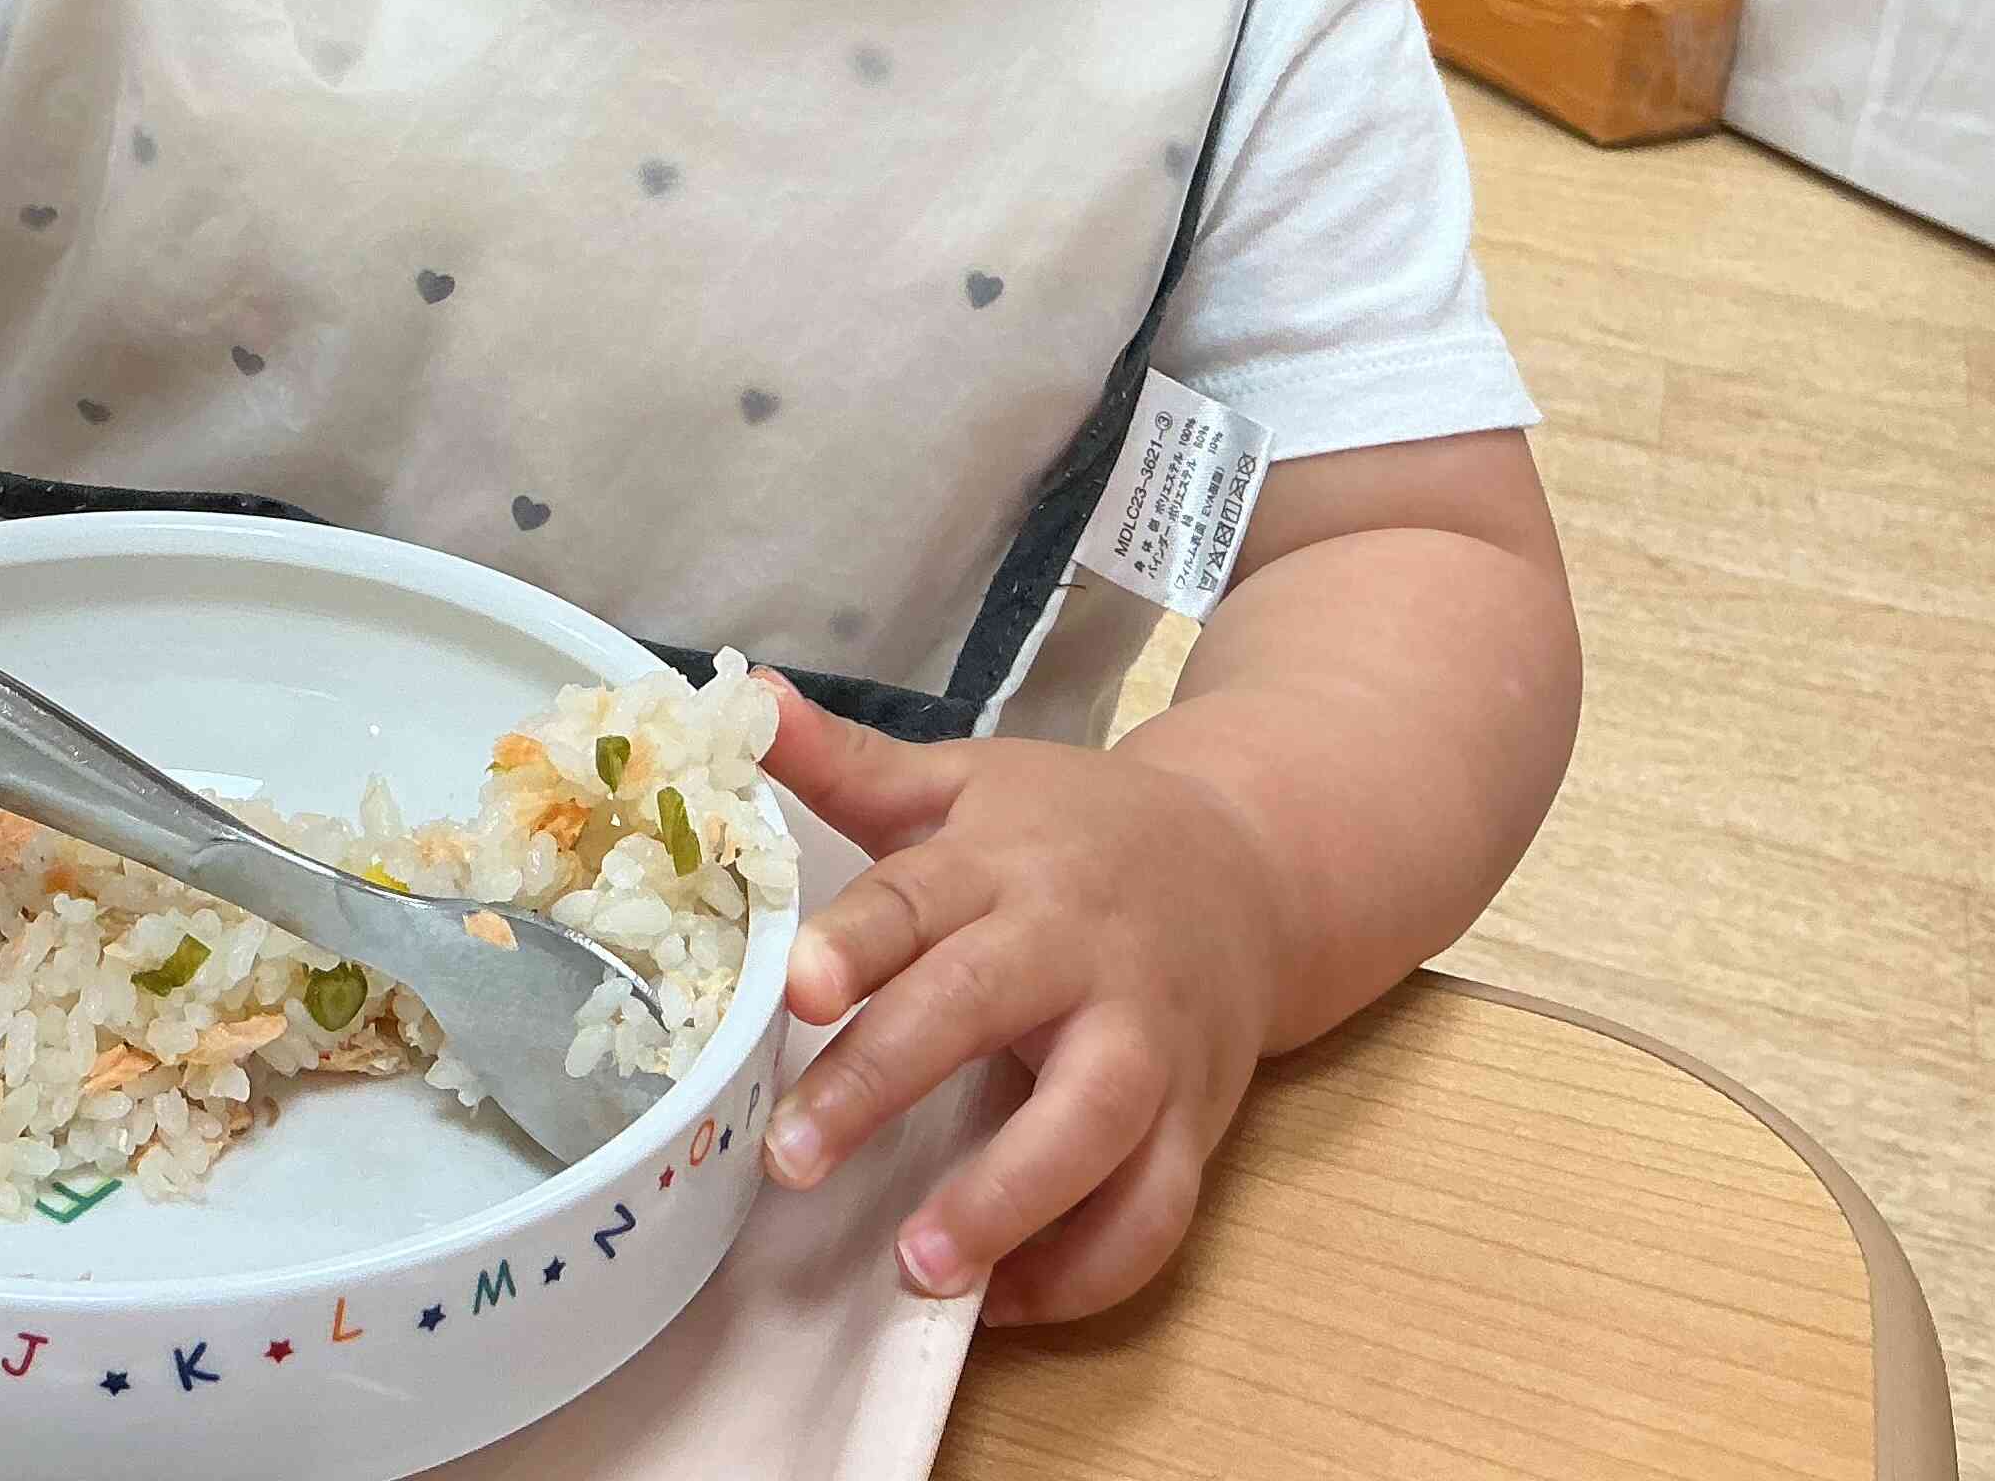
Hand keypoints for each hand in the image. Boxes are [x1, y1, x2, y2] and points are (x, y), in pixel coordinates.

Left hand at [758, 678, 1277, 1324]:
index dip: (856, 942)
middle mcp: (1077, 950)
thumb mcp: (964, 781)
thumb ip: (846, 762)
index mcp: (1006, 865)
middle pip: (980, 1011)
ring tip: (918, 1267)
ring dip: (1008, 1204)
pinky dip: (1090, 1271)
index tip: (792, 989)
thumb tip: (742, 695)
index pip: (918, 900)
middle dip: (885, 1084)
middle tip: (792, 1157)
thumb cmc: (1076, 829)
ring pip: (1091, 1128)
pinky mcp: (1196, 1119)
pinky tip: (1005, 1300)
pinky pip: (1156, 1212)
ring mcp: (1148, 1041)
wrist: (1252, 865)